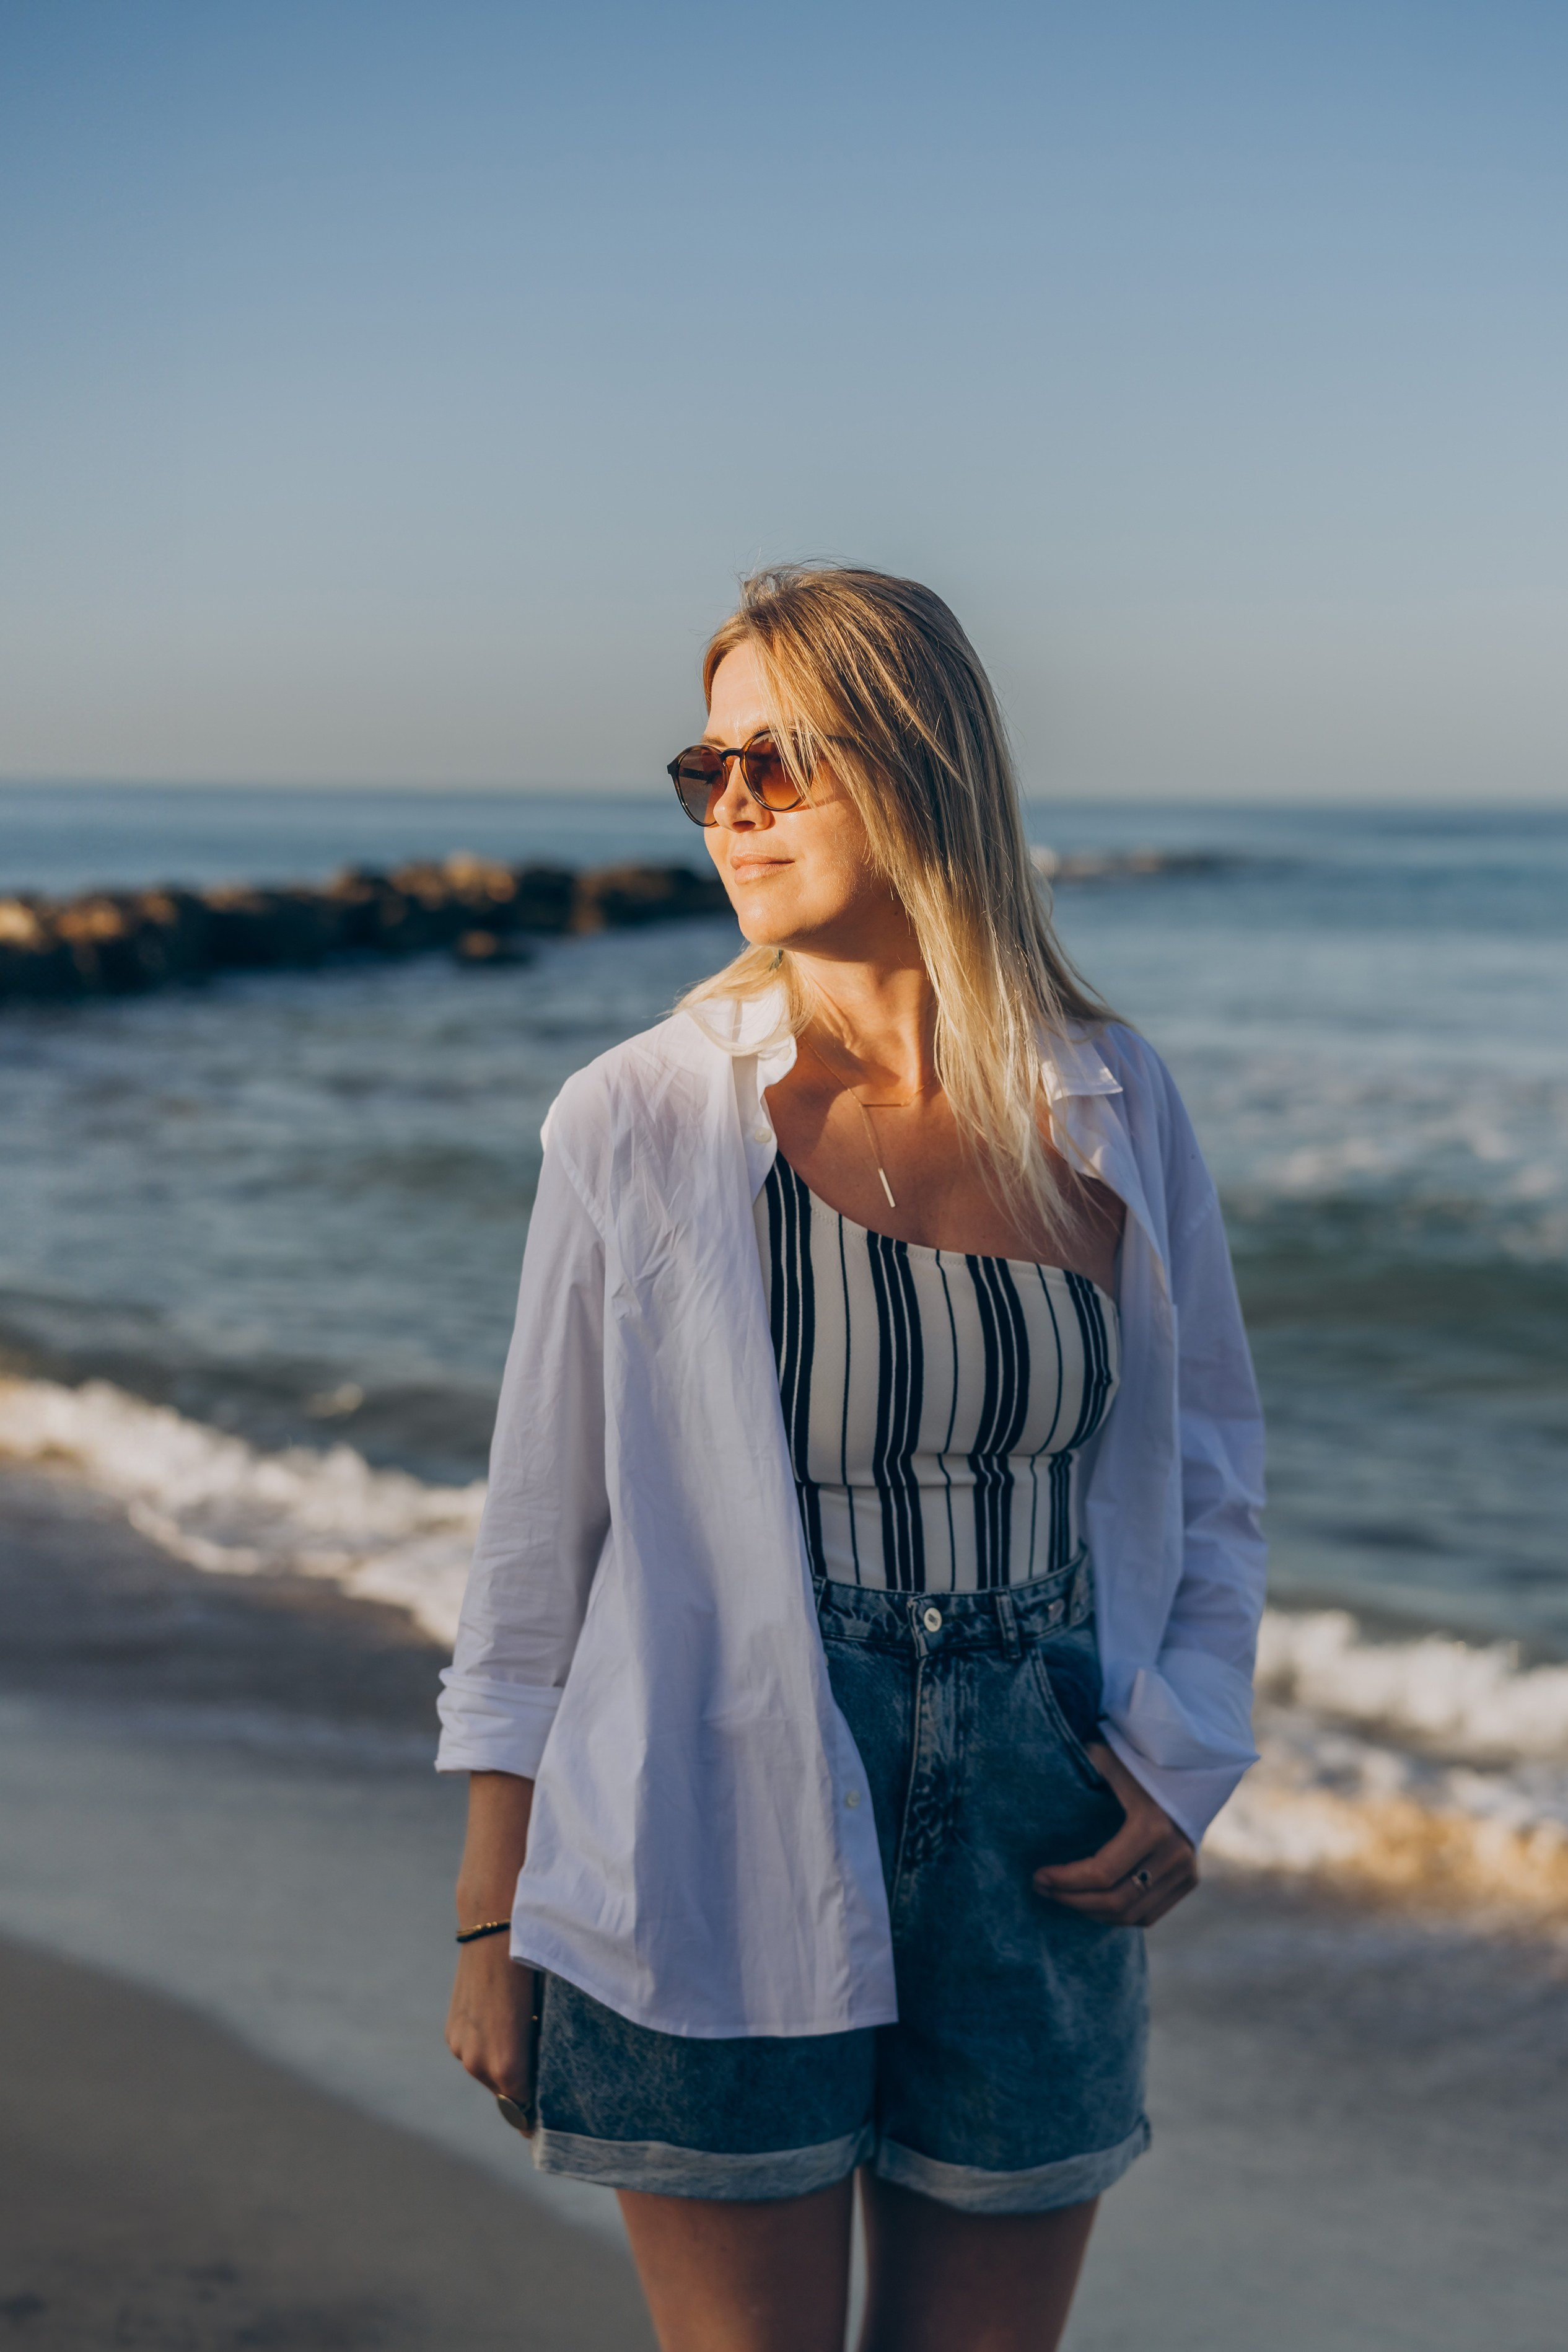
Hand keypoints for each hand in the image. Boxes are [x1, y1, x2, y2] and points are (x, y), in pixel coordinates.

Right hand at [445, 1937, 537, 2116]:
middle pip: (506, 2095)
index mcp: (507, 2063)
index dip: (537, 2114)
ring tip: (526, 2047)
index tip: (551, 2118)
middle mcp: (478, 2064)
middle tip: (545, 2082)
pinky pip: (474, 2054)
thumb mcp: (547, 2014)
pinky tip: (503, 2028)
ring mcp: (461, 2048)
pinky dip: (488, 2050)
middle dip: (523, 2091)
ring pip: (488, 2075)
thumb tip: (547, 2073)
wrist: (495, 1931)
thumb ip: (543, 2050)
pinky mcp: (452, 2033)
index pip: (523, 2108)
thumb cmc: (533, 1969)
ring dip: (504, 2069)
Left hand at [1033, 1742, 1197, 1926]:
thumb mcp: (1114, 1758)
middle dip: (1072, 1900)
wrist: (1192, 1775)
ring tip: (1062, 1897)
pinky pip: (1147, 1915)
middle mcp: (1174, 1855)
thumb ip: (1088, 1761)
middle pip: (1115, 1901)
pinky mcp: (1188, 1882)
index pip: (1102, 1872)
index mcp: (1153, 1826)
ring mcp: (1185, 1872)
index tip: (1039, 1875)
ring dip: (1091, 1911)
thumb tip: (1050, 1763)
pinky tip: (1091, 1902)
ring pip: (1131, 1915)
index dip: (1066, 1881)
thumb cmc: (1142, 1765)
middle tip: (1043, 1888)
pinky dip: (1116, 1916)